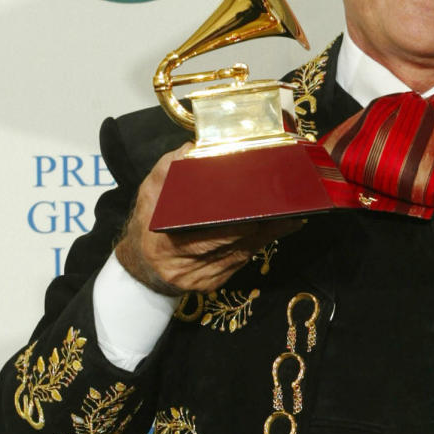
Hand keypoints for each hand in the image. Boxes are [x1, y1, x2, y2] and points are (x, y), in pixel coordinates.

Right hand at [114, 146, 304, 294]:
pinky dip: (259, 243)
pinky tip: (277, 228)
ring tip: (292, 214)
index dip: (237, 224)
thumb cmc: (147, 227)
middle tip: (286, 206)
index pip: (210, 236)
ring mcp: (203, 279)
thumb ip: (168, 172)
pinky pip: (243, 260)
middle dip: (263, 224)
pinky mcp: (216, 283)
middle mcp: (187, 268)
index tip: (259, 207)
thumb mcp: (148, 196)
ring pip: (244, 253)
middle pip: (235, 244)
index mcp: (168, 246)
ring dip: (269, 233)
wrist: (141, 267)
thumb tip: (191, 149)